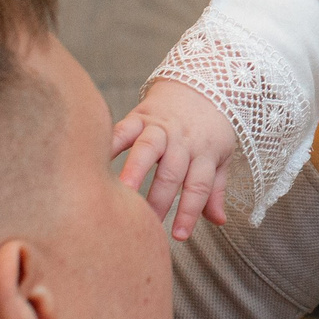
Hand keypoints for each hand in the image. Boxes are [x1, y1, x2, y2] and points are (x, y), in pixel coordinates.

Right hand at [113, 80, 240, 241]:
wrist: (203, 82)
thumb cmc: (211, 128)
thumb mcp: (222, 157)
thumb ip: (215, 190)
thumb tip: (219, 222)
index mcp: (205, 154)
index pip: (199, 187)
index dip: (190, 212)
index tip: (178, 236)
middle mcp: (184, 141)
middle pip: (173, 172)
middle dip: (160, 199)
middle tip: (146, 222)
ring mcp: (162, 128)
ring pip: (149, 148)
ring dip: (136, 169)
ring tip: (122, 191)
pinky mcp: (141, 116)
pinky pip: (125, 128)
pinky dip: (112, 142)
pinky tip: (96, 159)